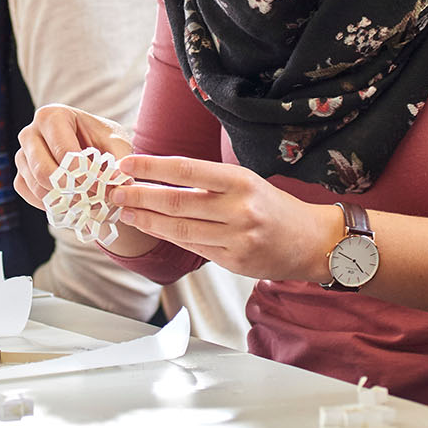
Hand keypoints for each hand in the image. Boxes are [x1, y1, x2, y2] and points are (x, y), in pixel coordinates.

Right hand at [13, 104, 133, 208]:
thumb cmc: (103, 140)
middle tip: (95, 200)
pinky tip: (71, 202)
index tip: (104, 188)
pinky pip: (30, 194)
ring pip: (37, 185)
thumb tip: (118, 184)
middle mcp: (30, 132)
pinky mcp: (20, 174)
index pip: (64, 152)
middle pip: (44, 170)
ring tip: (88, 203)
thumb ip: (119, 162)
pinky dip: (51, 203)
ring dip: (63, 200)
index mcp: (52, 115)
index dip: (85, 175)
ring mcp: (22, 155)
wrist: (91, 149)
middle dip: (72, 190)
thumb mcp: (117, 143)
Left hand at [110, 154, 339, 282]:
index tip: (126, 165)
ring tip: (127, 213)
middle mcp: (239, 209)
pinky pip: (194, 248)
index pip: (186, 170)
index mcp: (240, 181)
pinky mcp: (234, 262)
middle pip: (177, 202)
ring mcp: (237, 238)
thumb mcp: (246, 182)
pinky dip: (171, 237)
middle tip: (115, 192)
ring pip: (180, 229)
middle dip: (140, 197)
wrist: (312, 241)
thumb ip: (208, 183)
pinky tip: (155, 230)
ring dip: (148, 221)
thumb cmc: (274, 207)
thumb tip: (160, 179)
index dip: (152, 168)